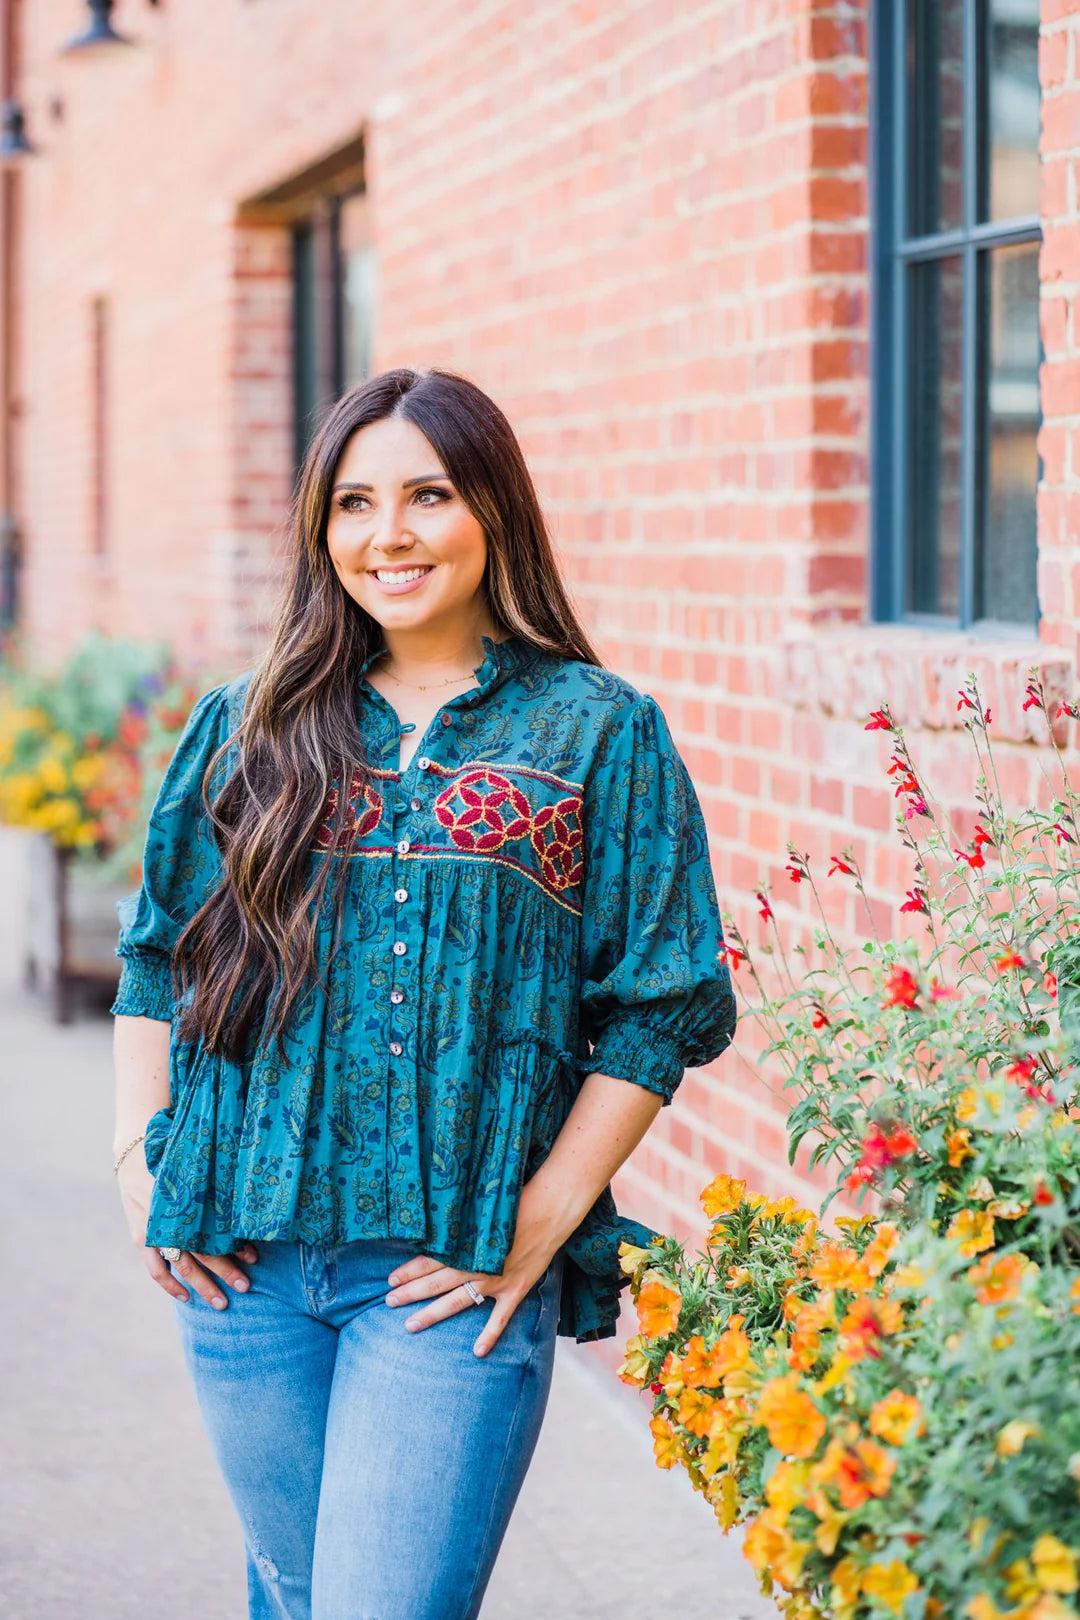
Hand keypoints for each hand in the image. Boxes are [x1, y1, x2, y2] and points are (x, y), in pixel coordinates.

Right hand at [116, 1153, 257, 1309]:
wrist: (134, 1158)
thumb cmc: (175, 1163)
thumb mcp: (195, 1171)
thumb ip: (215, 1189)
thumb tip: (245, 1206)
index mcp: (190, 1201)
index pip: (217, 1231)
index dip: (236, 1246)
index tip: (255, 1257)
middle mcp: (173, 1219)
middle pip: (204, 1252)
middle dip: (227, 1272)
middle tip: (247, 1287)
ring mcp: (155, 1231)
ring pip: (184, 1266)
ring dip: (204, 1286)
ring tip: (222, 1303)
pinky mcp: (141, 1238)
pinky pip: (156, 1269)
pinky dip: (170, 1285)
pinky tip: (186, 1297)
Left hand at [384, 1177, 565, 1356]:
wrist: (549, 1212)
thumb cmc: (514, 1204)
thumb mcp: (481, 1211)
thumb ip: (461, 1226)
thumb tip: (437, 1231)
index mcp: (467, 1245)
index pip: (429, 1260)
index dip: (408, 1271)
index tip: (390, 1280)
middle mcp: (476, 1265)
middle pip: (436, 1283)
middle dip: (410, 1293)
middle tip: (388, 1303)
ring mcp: (496, 1280)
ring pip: (458, 1302)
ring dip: (433, 1314)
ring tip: (410, 1325)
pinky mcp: (516, 1290)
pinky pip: (500, 1318)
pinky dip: (490, 1335)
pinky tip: (477, 1353)